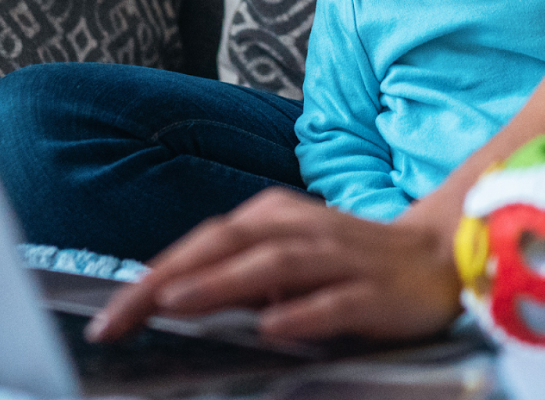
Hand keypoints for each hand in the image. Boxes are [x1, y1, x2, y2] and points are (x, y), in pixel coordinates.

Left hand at [87, 187, 461, 344]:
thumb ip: (235, 274)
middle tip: (117, 317)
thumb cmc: (346, 262)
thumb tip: (170, 299)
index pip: (201, 243)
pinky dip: (301, 312)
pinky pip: (333, 302)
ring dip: (221, 284)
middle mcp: (298, 228)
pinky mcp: (373, 291)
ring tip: (174, 304)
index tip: (108, 314)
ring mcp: (337, 257)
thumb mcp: (284, 259)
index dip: (152, 274)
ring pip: (271, 265)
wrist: (436, 257)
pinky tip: (272, 327)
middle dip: (167, 280)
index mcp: (271, 216)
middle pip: (224, 246)